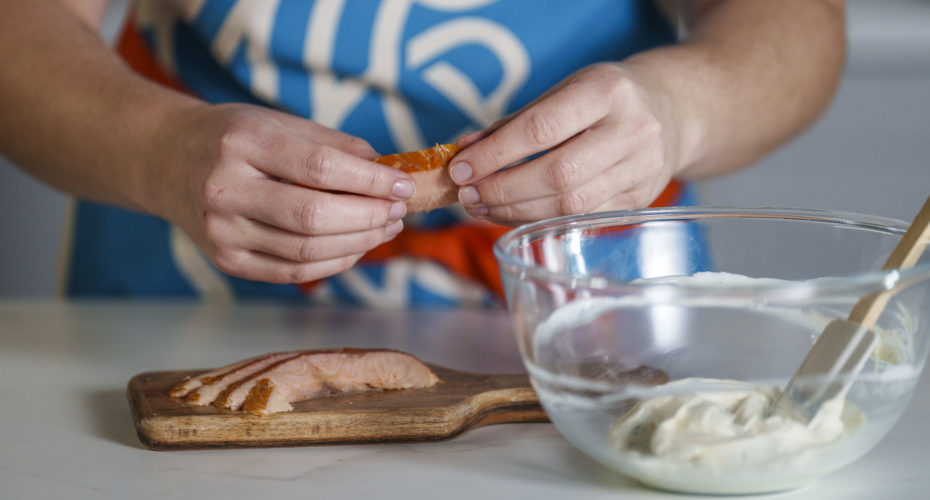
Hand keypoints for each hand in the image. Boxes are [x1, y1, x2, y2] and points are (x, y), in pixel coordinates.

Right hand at [148, 102, 415, 283]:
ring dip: (358, 243)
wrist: (165, 160)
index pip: (319, 169)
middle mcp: (225, 190)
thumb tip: (387, 170)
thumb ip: (332, 145)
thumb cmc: (233, 137)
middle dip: (368, 217)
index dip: (369, 181)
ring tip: (385, 228)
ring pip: (306, 251)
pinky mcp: (226, 261)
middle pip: (314, 217)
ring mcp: (222, 232)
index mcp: (241, 144)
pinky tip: (356, 246)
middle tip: (398, 211)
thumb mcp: (277, 122)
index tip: (402, 184)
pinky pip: (292, 272)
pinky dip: (333, 263)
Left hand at [449, 62, 682, 224]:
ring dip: (516, 210)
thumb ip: (516, 121)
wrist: (674, 110)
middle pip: (557, 174)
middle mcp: (631, 130)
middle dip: (502, 189)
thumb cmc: (607, 98)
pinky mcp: (639, 200)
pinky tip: (512, 213)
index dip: (496, 154)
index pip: (541, 130)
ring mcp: (641, 169)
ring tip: (481, 206)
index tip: (460, 168)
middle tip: (467, 194)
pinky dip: (539, 219)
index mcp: (607, 91)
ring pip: (569, 205)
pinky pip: (581, 219)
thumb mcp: (565, 91)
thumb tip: (464, 151)